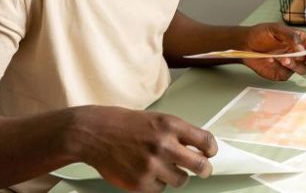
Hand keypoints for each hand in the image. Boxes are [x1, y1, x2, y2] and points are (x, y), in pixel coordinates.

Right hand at [73, 106, 216, 191]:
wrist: (94, 133)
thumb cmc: (124, 124)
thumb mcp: (155, 119)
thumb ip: (177, 133)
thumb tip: (198, 149)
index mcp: (170, 125)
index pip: (205, 141)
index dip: (211, 150)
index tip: (210, 154)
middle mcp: (164, 145)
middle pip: (200, 166)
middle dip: (204, 170)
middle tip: (203, 170)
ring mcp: (152, 166)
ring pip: (180, 180)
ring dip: (175, 175)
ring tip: (162, 166)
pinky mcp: (140, 183)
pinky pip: (160, 189)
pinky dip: (156, 183)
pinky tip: (145, 171)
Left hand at [240, 23, 305, 80]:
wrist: (245, 45)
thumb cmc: (261, 34)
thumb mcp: (276, 28)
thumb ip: (290, 36)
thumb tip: (301, 47)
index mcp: (301, 40)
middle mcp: (299, 53)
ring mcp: (292, 64)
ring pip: (303, 69)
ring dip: (295, 64)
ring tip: (282, 57)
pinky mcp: (283, 73)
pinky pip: (288, 74)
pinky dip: (281, 68)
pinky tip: (271, 60)